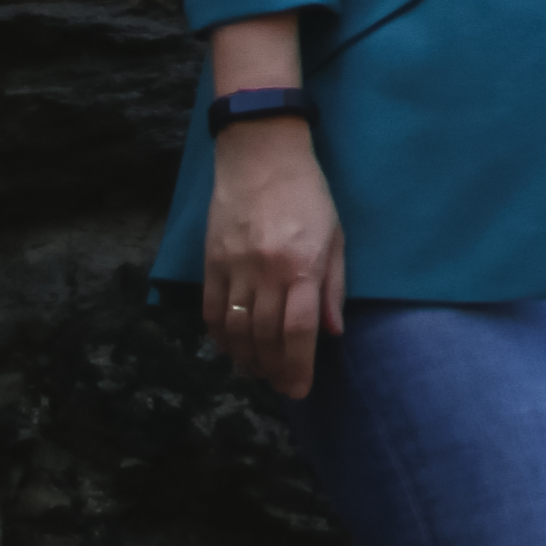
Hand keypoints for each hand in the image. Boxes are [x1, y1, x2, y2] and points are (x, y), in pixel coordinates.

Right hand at [201, 116, 344, 398]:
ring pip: (236, 330)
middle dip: (274, 369)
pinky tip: (230, 348)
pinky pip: (212, 311)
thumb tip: (333, 332)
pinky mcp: (210, 263)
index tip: (299, 389)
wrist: (260, 156)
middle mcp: (265, 272)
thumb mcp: (335, 235)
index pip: (298, 331)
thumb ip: (333, 286)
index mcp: (301, 266)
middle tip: (282, 386)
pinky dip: (220, 336)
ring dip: (247, 359)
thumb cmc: (308, 194)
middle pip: (265, 337)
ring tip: (259, 372)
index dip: (298, 366)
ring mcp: (233, 268)